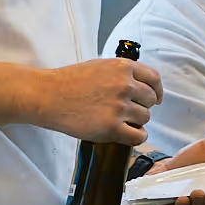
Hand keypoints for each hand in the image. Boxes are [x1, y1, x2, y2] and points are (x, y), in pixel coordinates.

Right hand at [41, 58, 162, 145]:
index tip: (155, 99)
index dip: (157, 91)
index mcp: (123, 67)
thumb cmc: (68, 82)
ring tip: (119, 122)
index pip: (154, 79)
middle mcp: (124, 85)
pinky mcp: (111, 128)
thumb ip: (120, 73)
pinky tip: (127, 135)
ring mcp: (119, 107)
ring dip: (136, 122)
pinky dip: (136, 137)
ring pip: (144, 118)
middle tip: (127, 112)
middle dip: (142, 107)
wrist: (47, 96)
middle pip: (150, 101)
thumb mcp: (99, 66)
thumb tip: (139, 86)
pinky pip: (138, 136)